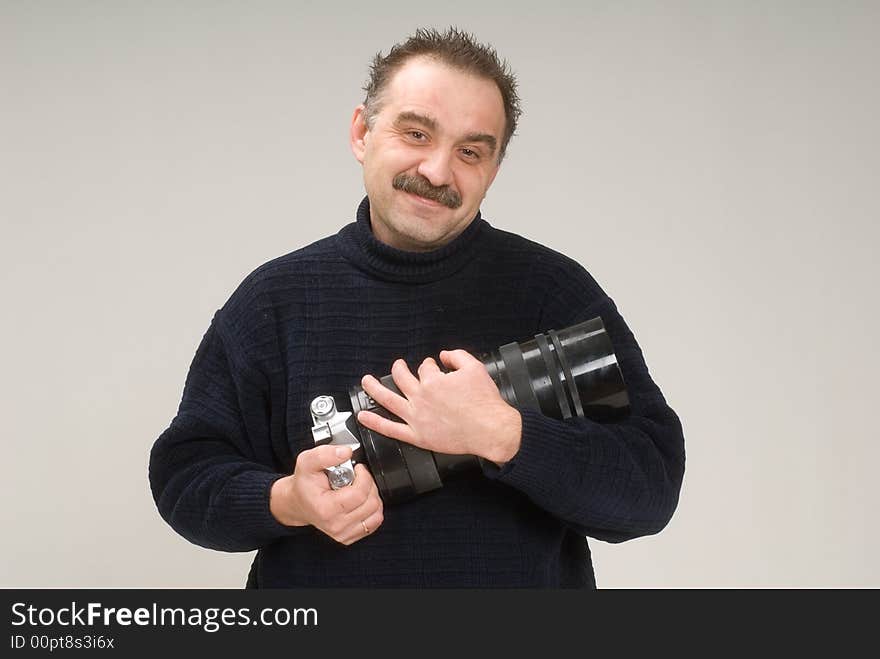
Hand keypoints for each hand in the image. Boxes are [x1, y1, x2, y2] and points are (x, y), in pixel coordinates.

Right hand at [270, 444, 383, 544]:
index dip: (364, 476)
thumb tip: (346, 452)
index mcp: (326, 509)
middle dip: (368, 484)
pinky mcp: (350, 537)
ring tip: (357, 488)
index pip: (360, 494)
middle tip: (356, 478)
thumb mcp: (307, 461)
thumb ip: (325, 454)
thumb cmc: (304, 484)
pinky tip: (360, 500)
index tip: (358, 468)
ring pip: (376, 513)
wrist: (297, 503)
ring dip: (372, 496)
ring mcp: (343, 533)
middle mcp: (336, 525)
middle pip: (371, 503)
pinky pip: (374, 522)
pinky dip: (372, 508)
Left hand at [357, 349, 521, 464]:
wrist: (491, 429)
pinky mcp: (418, 436)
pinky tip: (364, 416)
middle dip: (399, 369)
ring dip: (373, 388)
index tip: (434, 368)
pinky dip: (375, 423)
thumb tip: (444, 355)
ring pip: (388, 399)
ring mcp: (417, 417)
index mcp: (433, 381)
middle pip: (401, 378)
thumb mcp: (475, 368)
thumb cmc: (485, 403)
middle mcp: (421, 397)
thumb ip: (457, 356)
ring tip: (366, 382)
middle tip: (398, 366)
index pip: (425, 368)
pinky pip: (391, 429)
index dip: (429, 366)